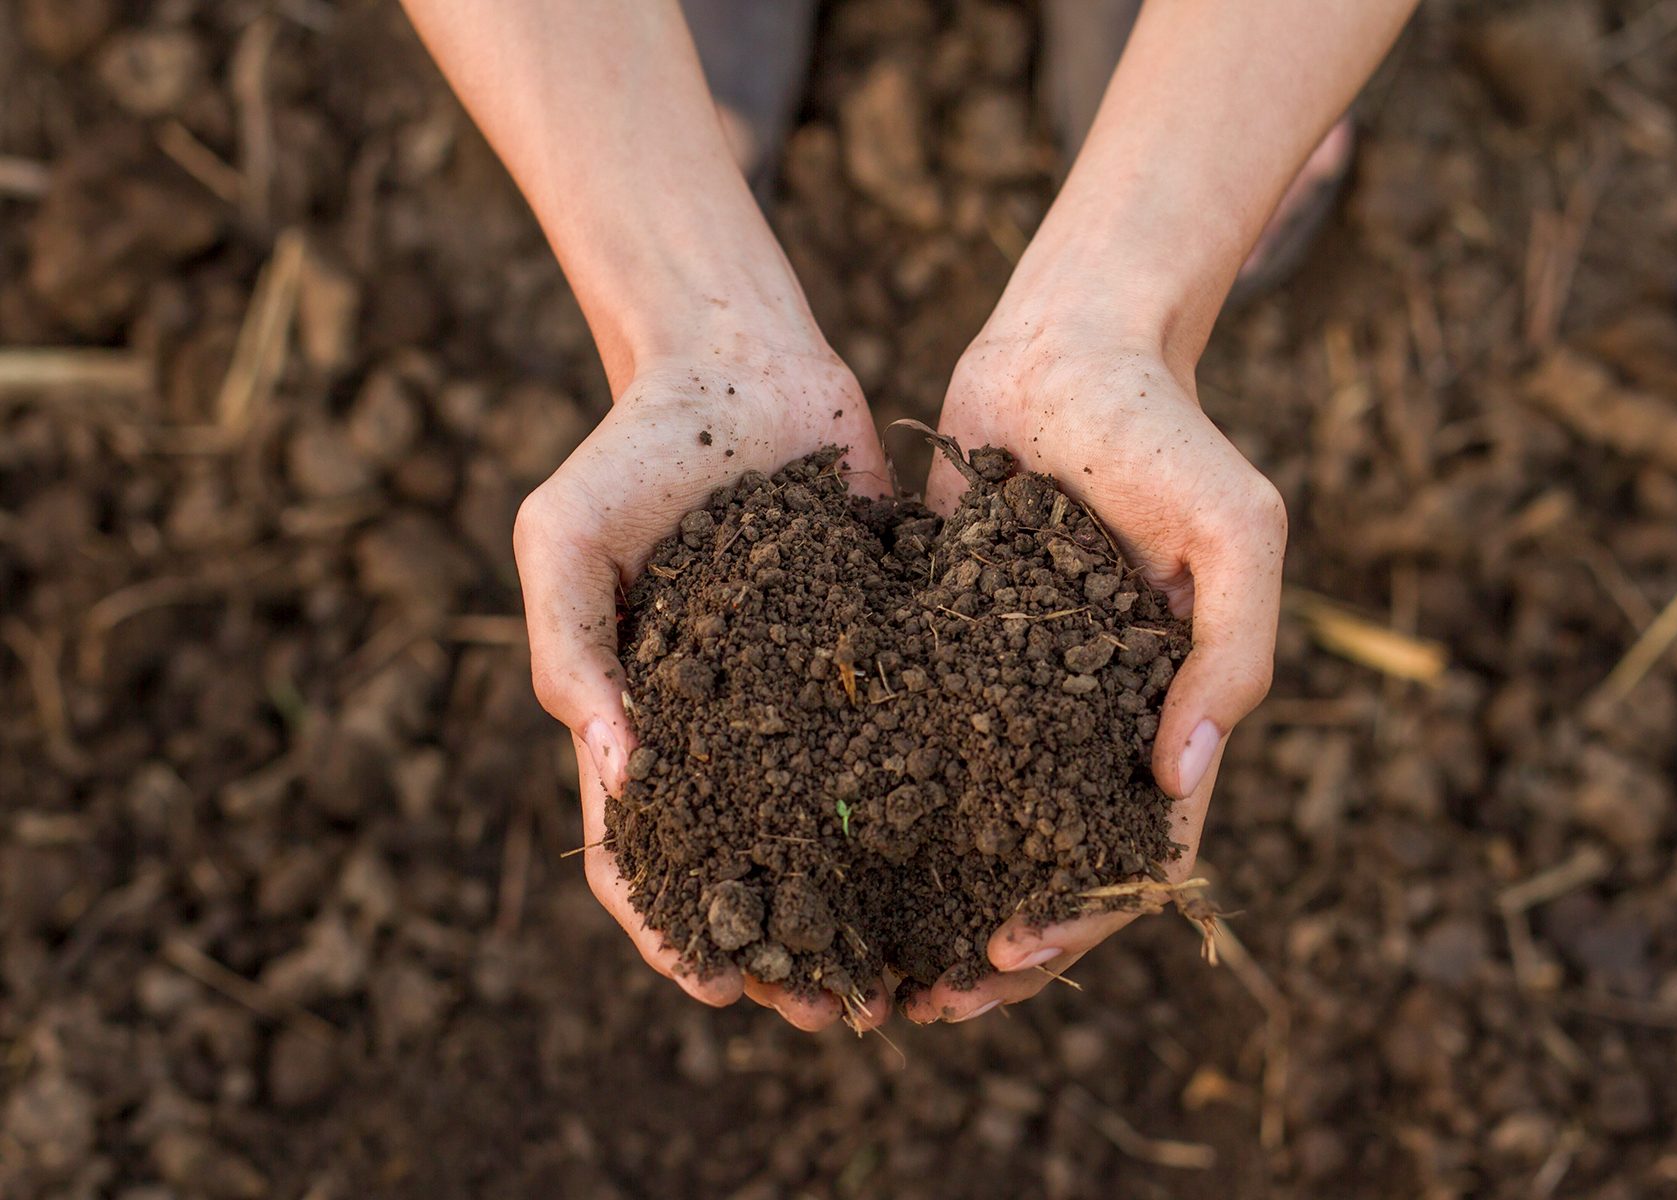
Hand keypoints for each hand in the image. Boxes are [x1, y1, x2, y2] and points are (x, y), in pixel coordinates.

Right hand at [515, 325, 894, 1030]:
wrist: (741, 360)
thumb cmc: (632, 447)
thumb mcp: (565, 538)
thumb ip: (570, 648)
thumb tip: (620, 769)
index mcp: (641, 716)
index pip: (640, 849)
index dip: (671, 925)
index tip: (716, 984)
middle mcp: (728, 721)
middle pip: (751, 861)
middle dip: (786, 944)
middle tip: (836, 1010)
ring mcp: (806, 692)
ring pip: (837, 823)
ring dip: (867, 903)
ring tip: (917, 967)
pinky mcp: (883, 649)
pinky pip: (908, 735)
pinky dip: (933, 801)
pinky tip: (984, 851)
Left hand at [905, 325, 1285, 1021]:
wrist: (1065, 344)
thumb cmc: (1164, 429)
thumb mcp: (1238, 528)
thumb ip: (1231, 651)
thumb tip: (1182, 785)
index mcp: (1164, 714)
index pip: (1131, 851)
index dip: (1079, 921)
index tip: (1010, 964)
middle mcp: (1085, 717)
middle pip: (1044, 860)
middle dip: (993, 940)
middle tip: (923, 1002)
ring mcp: (1011, 687)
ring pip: (973, 819)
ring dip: (932, 895)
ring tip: (867, 956)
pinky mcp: (944, 647)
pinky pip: (914, 737)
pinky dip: (884, 798)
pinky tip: (821, 845)